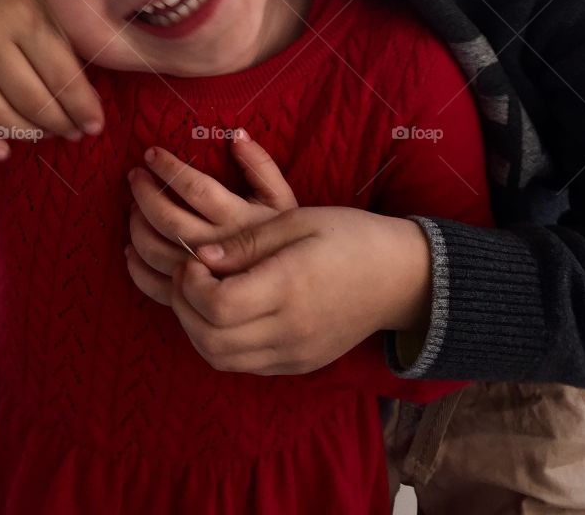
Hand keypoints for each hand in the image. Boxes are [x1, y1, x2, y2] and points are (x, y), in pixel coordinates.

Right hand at [0, 0, 102, 158]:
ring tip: (42, 135)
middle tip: (71, 133)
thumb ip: (58, 46)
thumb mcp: (37, 3)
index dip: (81, 106)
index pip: (60, 74)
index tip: (94, 126)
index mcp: (22, 14)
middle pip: (30, 99)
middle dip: (58, 123)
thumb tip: (84, 102)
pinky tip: (0, 152)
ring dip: (24, 135)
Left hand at [125, 131, 297, 305]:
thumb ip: (263, 168)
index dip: (169, 169)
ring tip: (133, 208)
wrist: (318, 300)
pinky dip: (138, 270)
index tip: (151, 154)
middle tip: (134, 176)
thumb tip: (236, 135)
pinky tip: (132, 252)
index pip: (196, 190)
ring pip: (157, 255)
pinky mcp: (200, 307)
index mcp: (243, 222)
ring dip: (137, 228)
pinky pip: (158, 291)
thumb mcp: (287, 203)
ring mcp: (209, 283)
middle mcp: (223, 253)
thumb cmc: (302, 246)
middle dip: (145, 194)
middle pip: (169, 221)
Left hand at [162, 207, 432, 375]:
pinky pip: (242, 365)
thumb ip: (247, 242)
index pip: (217, 305)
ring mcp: (294, 354)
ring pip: (220, 359)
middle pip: (210, 339)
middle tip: (187, 273)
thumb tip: (201, 257)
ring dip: (195, 328)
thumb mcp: (298, 220)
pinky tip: (223, 312)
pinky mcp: (298, 365)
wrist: (401, 278)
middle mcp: (290, 330)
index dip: (190, 283)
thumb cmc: (351, 236)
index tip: (195, 257)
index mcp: (290, 288)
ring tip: (200, 293)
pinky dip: (219, 343)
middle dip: (183, 305)